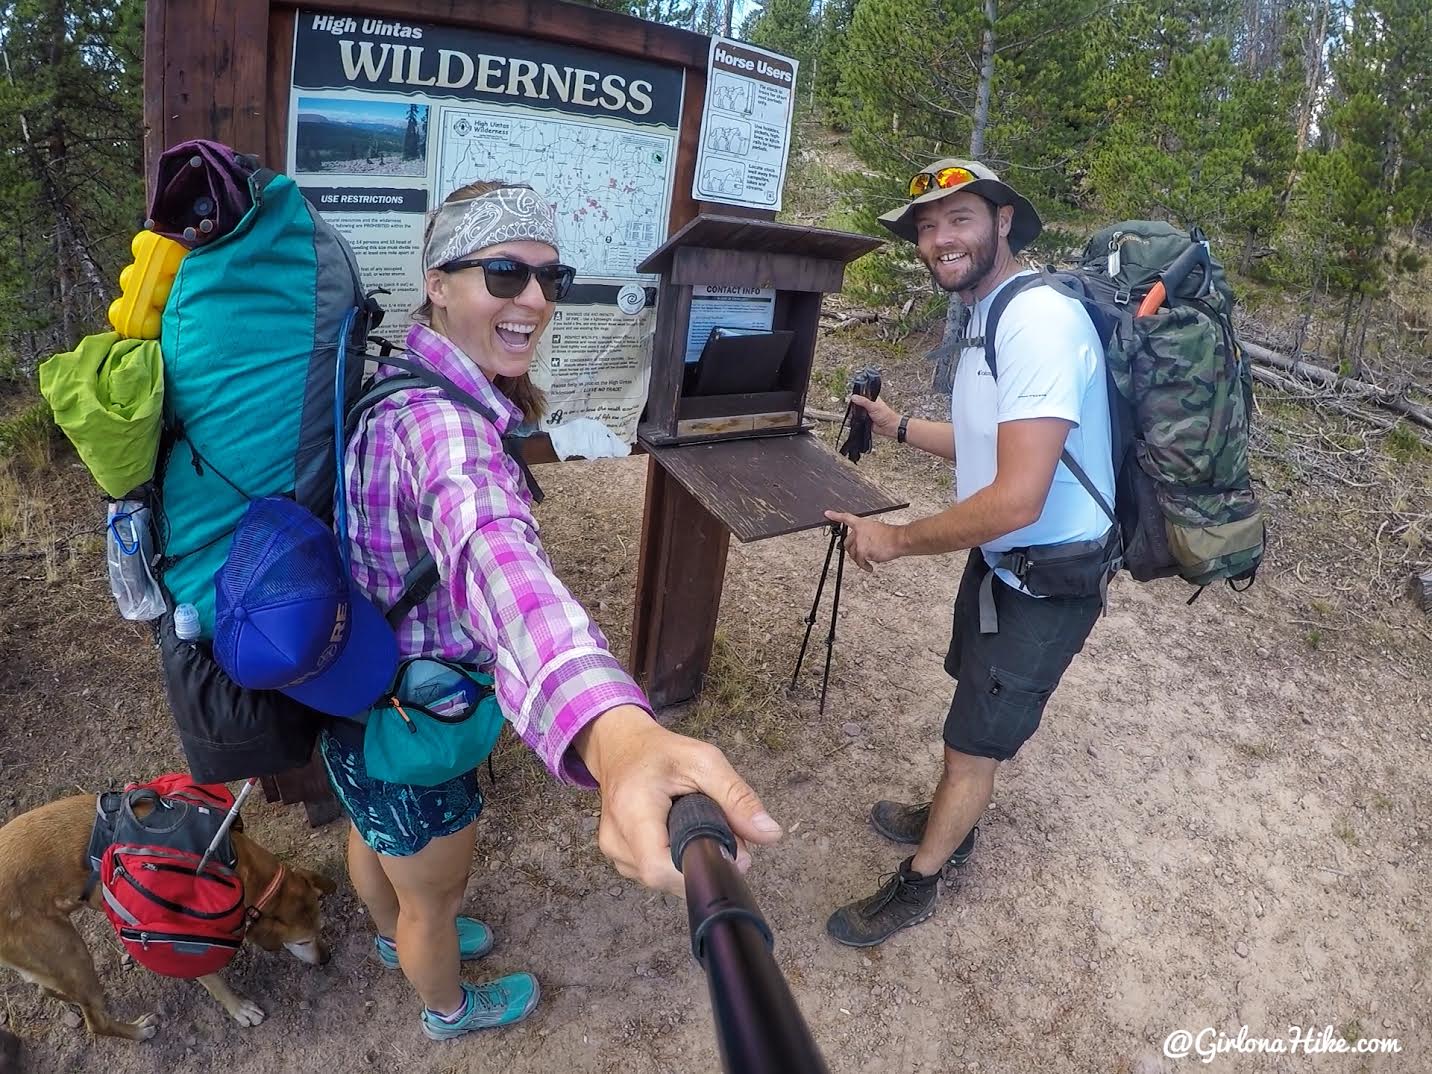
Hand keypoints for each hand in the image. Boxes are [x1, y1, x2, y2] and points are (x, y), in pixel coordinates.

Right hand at [573, 705, 781, 897]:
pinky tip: (680, 834)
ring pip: (663, 880)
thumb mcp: (705, 761)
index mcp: (632, 809)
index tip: (729, 853)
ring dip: (689, 862)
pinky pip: (655, 875)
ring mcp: (613, 852)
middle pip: (666, 878)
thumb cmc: (660, 751)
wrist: (620, 748)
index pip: (659, 867)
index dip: (698, 870)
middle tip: (723, 832)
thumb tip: (770, 834)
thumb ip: (737, 797)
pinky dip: (675, 860)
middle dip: (702, 863)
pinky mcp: (619, 859)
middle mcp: (615, 838)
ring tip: (698, 826)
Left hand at [824, 510, 906, 571]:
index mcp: (862, 524)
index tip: (827, 513)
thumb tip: (865, 545)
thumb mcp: (877, 529)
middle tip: (859, 554)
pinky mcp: (862, 551)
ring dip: (860, 559)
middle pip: (847, 543)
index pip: (846, 518)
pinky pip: (860, 562)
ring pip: (853, 554)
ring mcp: (859, 541)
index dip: (836, 515)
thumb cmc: (892, 536)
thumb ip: (867, 535)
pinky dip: (864, 566)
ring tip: (869, 560)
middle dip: (852, 550)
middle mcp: (858, 532)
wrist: (899, 539)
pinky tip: (869, 567)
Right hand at [848, 394, 900, 438]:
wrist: (888, 427)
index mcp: (871, 398)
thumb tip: (854, 397)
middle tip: (853, 407)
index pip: (861, 394)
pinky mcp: (864, 420)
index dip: (856, 396)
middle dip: (854, 406)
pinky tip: (854, 419)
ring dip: (855, 413)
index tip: (851, 398)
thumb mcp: (873, 406)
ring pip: (856, 411)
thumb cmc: (885, 415)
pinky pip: (857, 419)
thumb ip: (863, 401)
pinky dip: (855, 420)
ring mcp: (866, 412)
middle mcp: (868, 405)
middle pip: (857, 403)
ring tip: (854, 414)